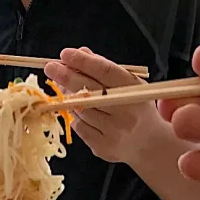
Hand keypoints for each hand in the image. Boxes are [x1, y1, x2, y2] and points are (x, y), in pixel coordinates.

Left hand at [43, 47, 153, 163]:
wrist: (148, 144)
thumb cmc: (135, 108)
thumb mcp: (128, 84)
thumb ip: (105, 68)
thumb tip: (80, 53)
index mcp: (134, 91)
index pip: (105, 72)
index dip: (83, 62)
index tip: (65, 54)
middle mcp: (125, 112)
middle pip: (89, 91)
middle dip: (66, 77)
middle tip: (51, 67)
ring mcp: (113, 132)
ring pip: (81, 110)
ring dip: (69, 97)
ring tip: (64, 88)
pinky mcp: (102, 147)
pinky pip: (80, 127)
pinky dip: (75, 116)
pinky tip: (77, 110)